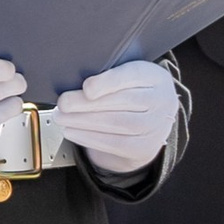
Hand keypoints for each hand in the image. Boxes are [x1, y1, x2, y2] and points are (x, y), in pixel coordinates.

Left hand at [51, 59, 180, 170]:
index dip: (109, 81)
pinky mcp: (145, 148)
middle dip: (87, 103)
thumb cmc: (128, 93)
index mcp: (155, 76)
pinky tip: (72, 131)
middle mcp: (162, 101)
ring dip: (83, 121)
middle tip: (63, 103)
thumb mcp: (124, 77)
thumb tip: (74, 81)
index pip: (133, 75)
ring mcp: (156, 126)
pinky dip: (89, 138)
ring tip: (61, 117)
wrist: (148, 122)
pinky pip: (115, 144)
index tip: (86, 87)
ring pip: (118, 123)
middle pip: (123, 101)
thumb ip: (106, 75)